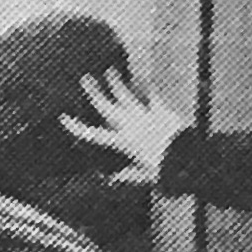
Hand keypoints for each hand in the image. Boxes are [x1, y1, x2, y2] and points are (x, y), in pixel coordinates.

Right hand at [63, 68, 185, 183]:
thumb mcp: (145, 176)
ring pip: (127, 96)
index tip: (64, 118)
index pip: (92, 134)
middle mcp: (130, 126)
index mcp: (122, 143)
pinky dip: (147, 88)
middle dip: (94, 92)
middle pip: (107, 106)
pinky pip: (152, 97)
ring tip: (110, 71)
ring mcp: (146, 116)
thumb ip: (129, 176)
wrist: (188, 157)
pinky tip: (142, 79)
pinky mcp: (162, 112)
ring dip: (117, 83)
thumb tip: (112, 180)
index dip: (76, 126)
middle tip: (86, 79)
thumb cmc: (165, 169)